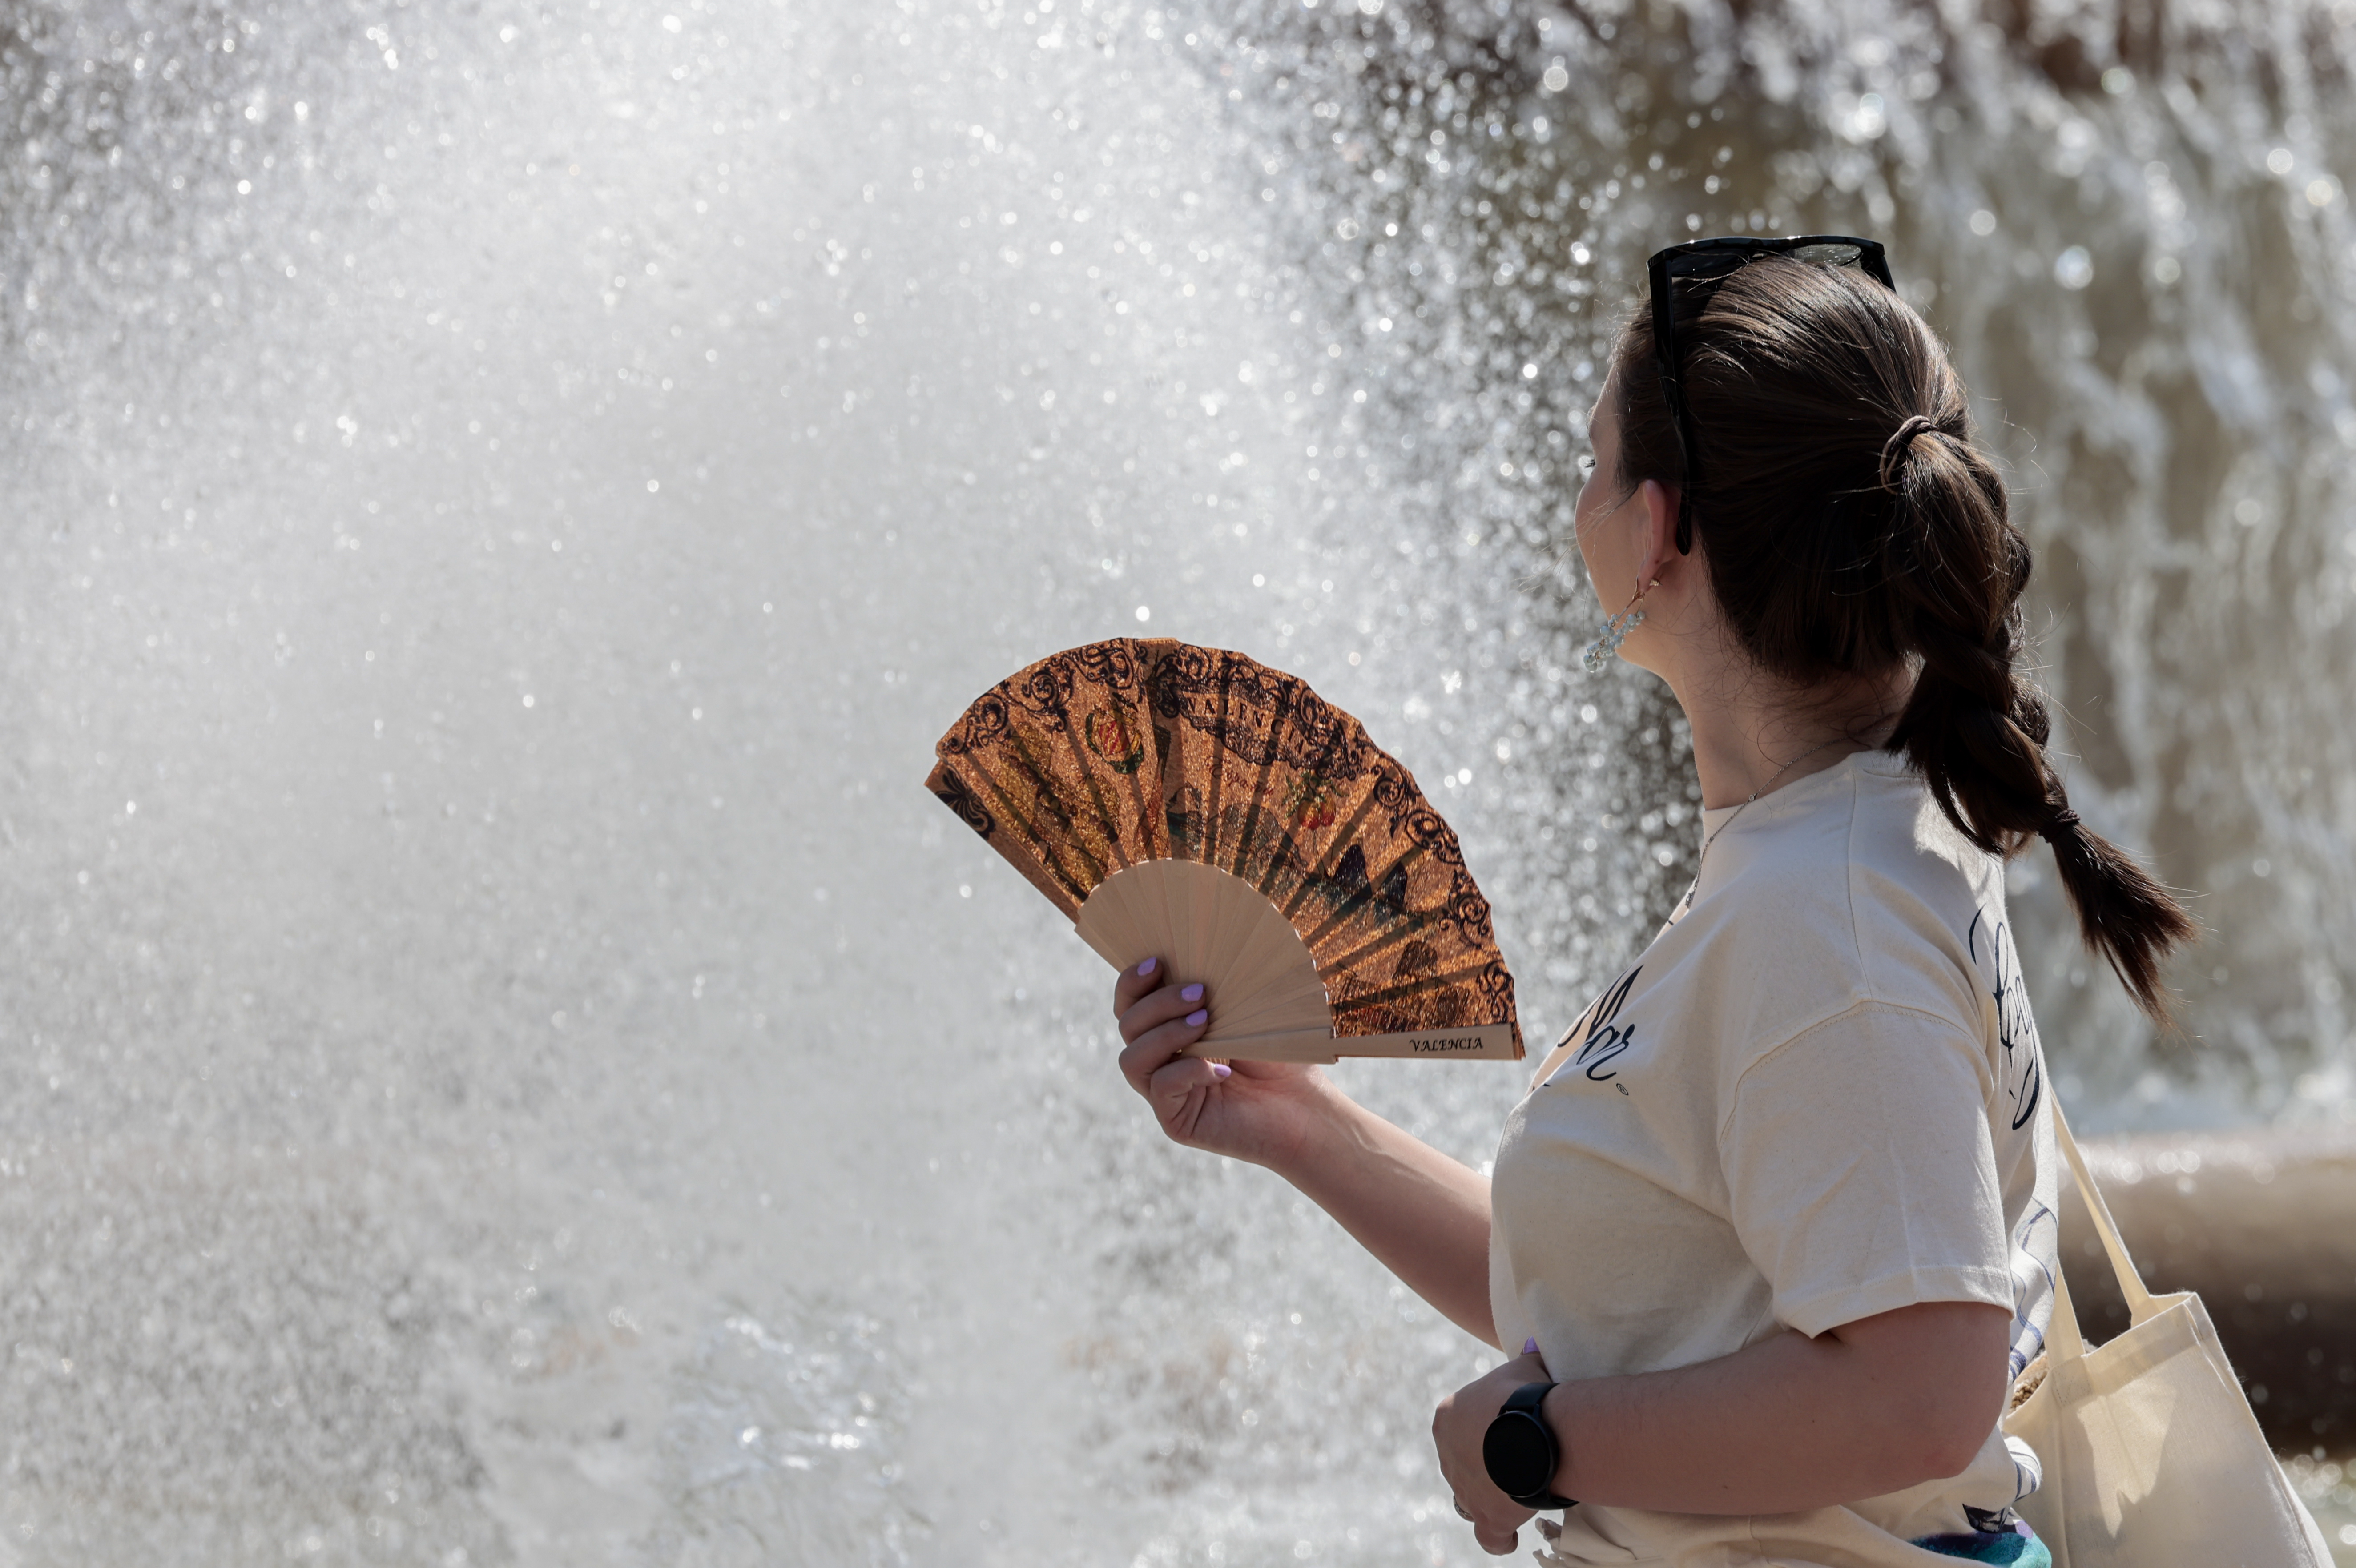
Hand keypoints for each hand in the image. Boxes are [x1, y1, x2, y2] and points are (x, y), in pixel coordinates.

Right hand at [1112, 957, 1336, 1170]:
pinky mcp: (1176, 1120)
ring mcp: (1165, 1092)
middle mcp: (1161, 1060)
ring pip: (1132, 1059)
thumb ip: (1217, 988)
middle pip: (1127, 1025)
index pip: (1130, 1003)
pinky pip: (1160, 1089)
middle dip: (1158, 1003)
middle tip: (1201, 994)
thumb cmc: (1281, 1054)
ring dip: (1164, 1034)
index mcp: (1171, 1028)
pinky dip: (1187, 1071)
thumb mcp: (1247, 1011)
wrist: (1307, 1107)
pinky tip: (1222, 1070)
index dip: (1133, 982)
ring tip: (1206, 1023)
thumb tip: (1198, 954)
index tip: (1158, 961)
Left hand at [1433, 1348, 1548, 1555]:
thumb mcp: (1524, 1367)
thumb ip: (1525, 1359)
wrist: (1536, 1432)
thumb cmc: (1528, 1394)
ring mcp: (1464, 1489)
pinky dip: (1498, 1537)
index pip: (1461, 1426)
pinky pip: (1488, 1536)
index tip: (1508, 1430)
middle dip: (1486, 1463)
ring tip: (1513, 1494)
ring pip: (1469, 1498)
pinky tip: (1510, 1536)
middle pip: (1464, 1462)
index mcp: (1447, 1417)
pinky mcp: (1486, 1517)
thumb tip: (1533, 1345)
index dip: (1484, 1429)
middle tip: (1518, 1460)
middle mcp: (1446, 1455)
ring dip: (1487, 1497)